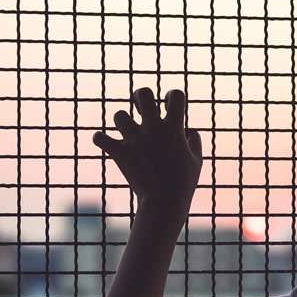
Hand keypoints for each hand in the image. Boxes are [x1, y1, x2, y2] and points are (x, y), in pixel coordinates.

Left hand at [93, 88, 202, 215]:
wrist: (164, 203)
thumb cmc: (183, 184)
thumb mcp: (197, 162)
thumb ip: (195, 143)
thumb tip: (192, 132)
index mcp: (174, 128)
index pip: (176, 95)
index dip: (172, 96)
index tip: (168, 108)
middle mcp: (153, 129)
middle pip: (143, 93)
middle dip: (140, 96)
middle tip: (140, 108)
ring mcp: (135, 140)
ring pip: (119, 114)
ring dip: (122, 121)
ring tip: (127, 132)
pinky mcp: (120, 153)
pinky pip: (100, 138)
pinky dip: (100, 138)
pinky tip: (106, 142)